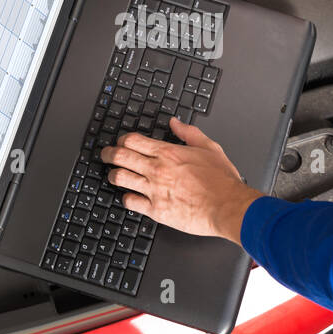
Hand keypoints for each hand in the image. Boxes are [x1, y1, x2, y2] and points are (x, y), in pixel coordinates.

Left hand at [99, 116, 262, 244]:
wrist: (227, 206)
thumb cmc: (221, 181)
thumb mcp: (209, 147)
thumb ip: (189, 133)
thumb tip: (175, 123)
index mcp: (168, 153)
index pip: (132, 140)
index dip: (122, 140)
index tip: (121, 142)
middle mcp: (157, 170)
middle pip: (119, 156)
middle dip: (107, 154)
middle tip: (105, 155)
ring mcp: (154, 190)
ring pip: (119, 178)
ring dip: (113, 175)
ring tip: (114, 175)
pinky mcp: (156, 210)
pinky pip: (129, 202)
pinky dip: (126, 198)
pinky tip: (130, 196)